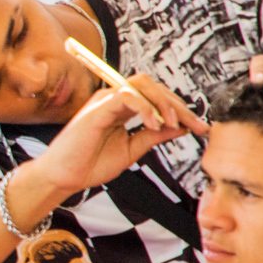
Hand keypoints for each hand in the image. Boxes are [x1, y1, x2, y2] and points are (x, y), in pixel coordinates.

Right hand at [26, 74, 206, 197]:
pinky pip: (127, 97)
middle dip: (179, 105)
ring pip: (142, 84)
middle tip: (195, 126)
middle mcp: (113, 99)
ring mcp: (104, 101)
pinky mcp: (97, 109)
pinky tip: (154, 125)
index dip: (181, 110)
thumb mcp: (132, 149)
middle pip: (153, 86)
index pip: (156, 97)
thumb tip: (180, 127)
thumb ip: (153, 135)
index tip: (199, 128)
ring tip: (174, 124)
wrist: (63, 178)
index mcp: (121, 108)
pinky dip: (145, 108)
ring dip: (163, 103)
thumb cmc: (89, 164)